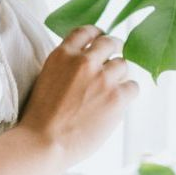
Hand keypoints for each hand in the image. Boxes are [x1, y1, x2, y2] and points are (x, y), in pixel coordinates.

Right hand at [20, 25, 137, 165]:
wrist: (44, 142)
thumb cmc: (42, 118)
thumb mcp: (47, 79)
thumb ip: (67, 67)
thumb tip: (90, 61)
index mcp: (63, 55)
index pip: (86, 31)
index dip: (97, 34)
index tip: (101, 39)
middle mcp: (84, 61)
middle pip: (110, 43)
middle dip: (114, 49)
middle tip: (114, 62)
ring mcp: (103, 78)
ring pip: (124, 65)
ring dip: (120, 76)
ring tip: (110, 91)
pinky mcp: (117, 96)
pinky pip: (133, 87)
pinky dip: (128, 94)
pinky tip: (118, 103)